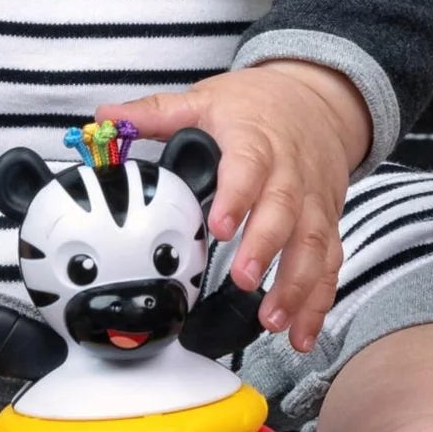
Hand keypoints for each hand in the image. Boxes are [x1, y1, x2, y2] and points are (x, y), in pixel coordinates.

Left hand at [97, 60, 370, 352]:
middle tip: (243, 281)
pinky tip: (302, 333)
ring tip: (273, 320)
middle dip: (265, 248)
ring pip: (312, 242)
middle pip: (284, 210)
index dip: (237, 195)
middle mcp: (290, 172)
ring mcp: (312, 199)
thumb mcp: (205, 99)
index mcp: (255, 139)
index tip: (218, 225)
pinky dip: (320, 300)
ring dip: (296, 285)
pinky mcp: (326, 221)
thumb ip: (156, 113)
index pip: (248, 166)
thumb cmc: (258, 103)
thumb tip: (103, 115)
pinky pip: (329, 261)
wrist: (316, 98)